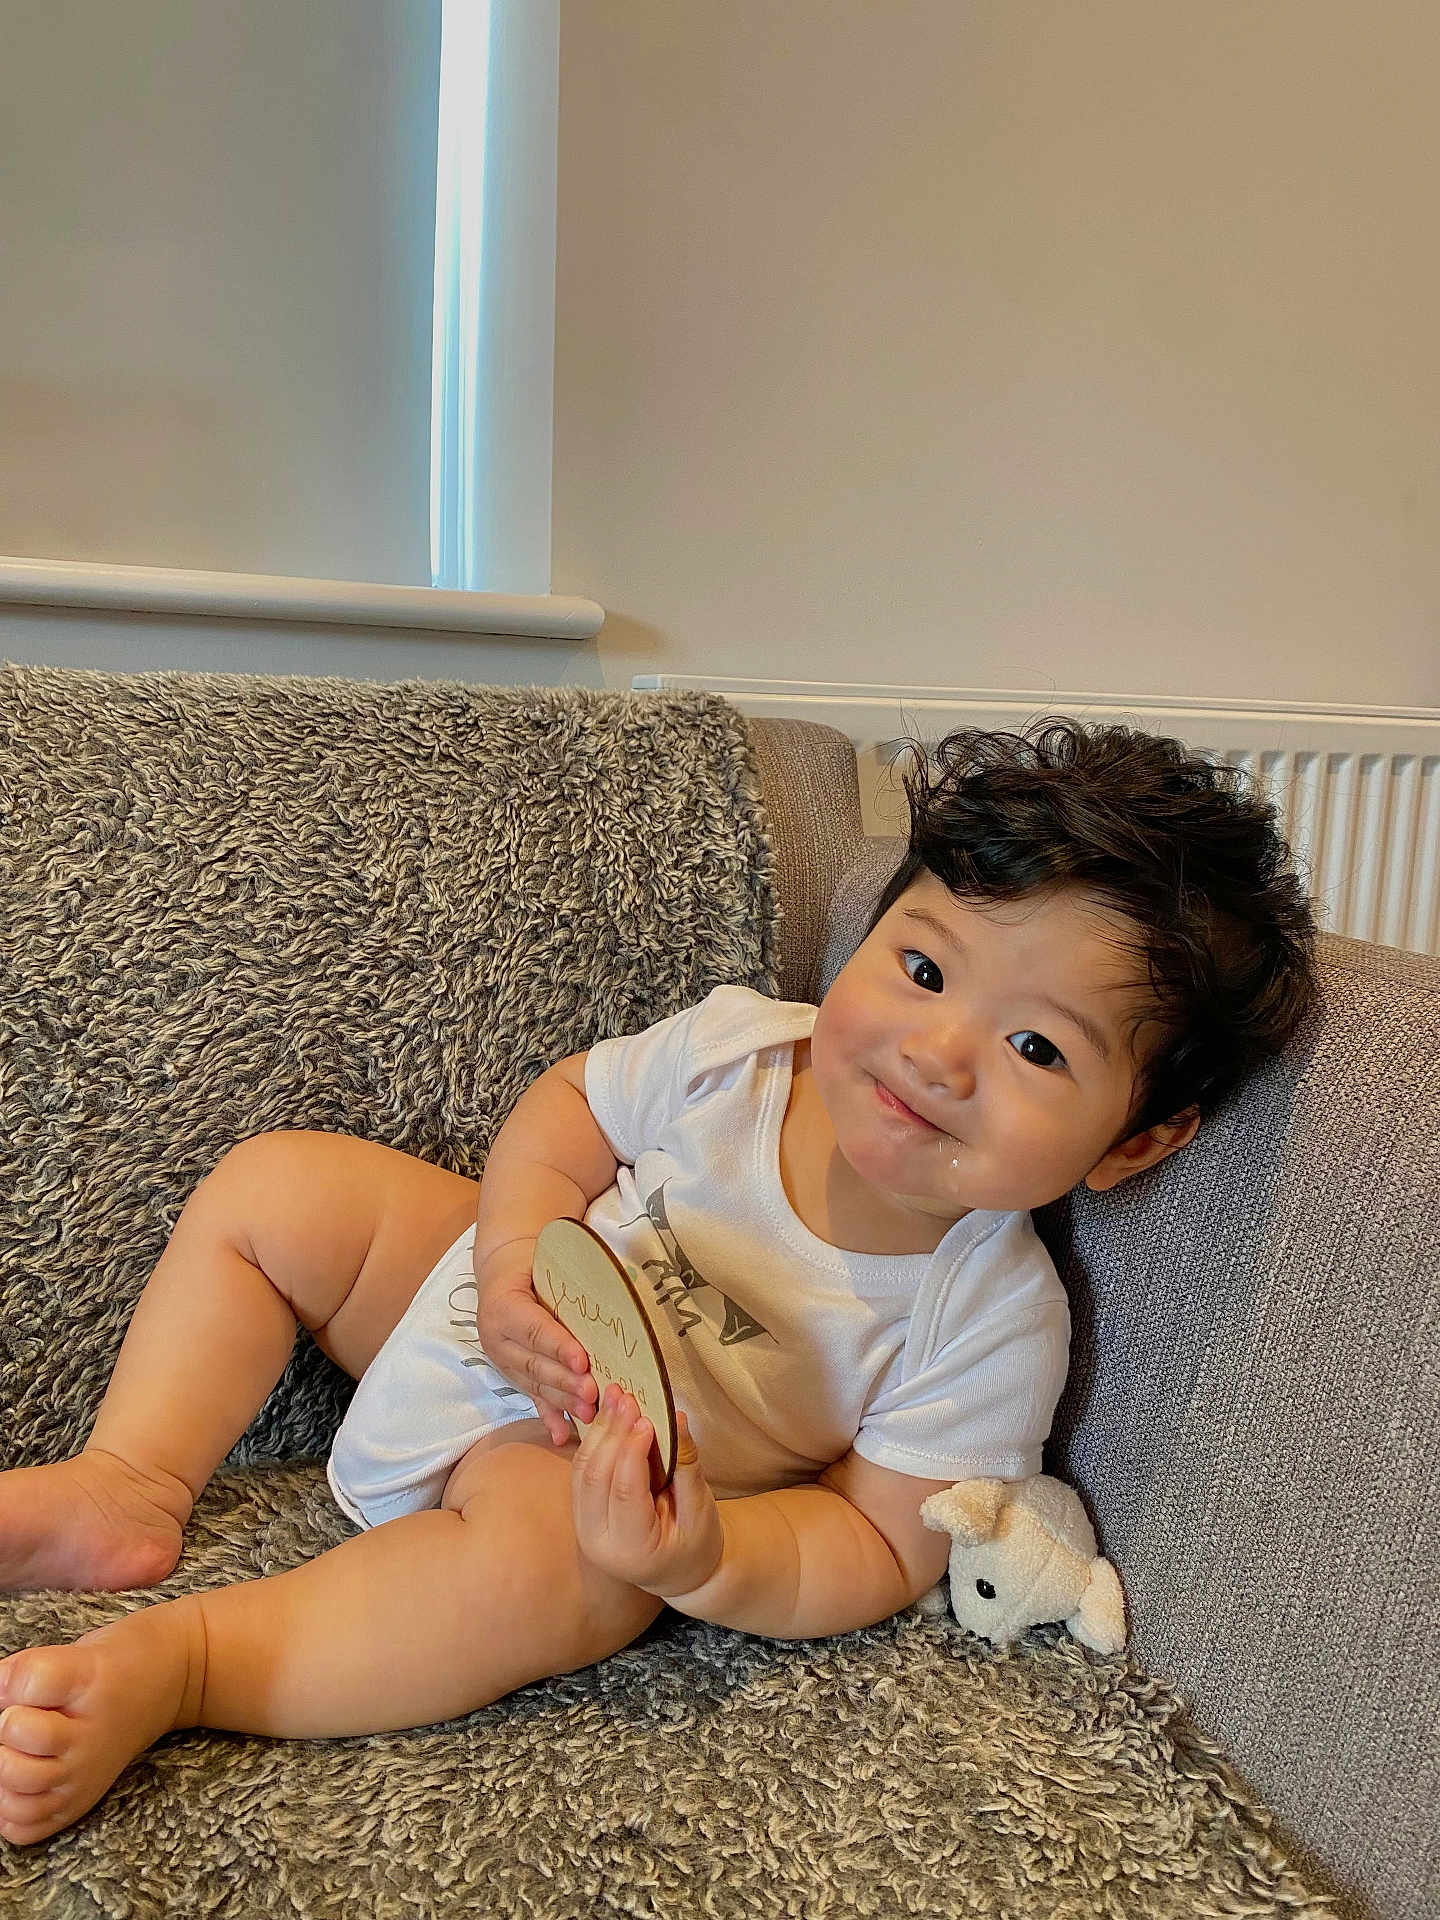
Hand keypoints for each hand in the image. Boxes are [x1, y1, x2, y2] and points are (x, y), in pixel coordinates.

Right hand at [474, 1239, 597, 1447]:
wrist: (504, 1270)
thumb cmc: (532, 1262)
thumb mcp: (545, 1260)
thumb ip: (571, 1279)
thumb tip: (620, 1285)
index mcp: (502, 1304)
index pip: (534, 1329)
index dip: (559, 1346)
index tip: (583, 1361)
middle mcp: (496, 1337)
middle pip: (534, 1363)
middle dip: (566, 1381)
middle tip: (593, 1393)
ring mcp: (502, 1360)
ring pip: (535, 1384)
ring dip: (563, 1401)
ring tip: (589, 1413)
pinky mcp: (512, 1375)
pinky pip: (532, 1397)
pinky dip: (549, 1417)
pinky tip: (563, 1435)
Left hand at [572, 1387, 723, 1597]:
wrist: (679, 1571)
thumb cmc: (696, 1544)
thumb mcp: (700, 1510)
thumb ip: (687, 1466)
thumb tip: (677, 1418)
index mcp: (631, 1549)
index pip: (625, 1490)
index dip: (632, 1450)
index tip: (647, 1418)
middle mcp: (598, 1542)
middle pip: (596, 1477)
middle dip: (611, 1432)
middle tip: (627, 1397)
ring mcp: (583, 1528)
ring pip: (581, 1471)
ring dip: (597, 1430)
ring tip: (615, 1397)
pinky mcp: (580, 1513)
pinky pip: (580, 1471)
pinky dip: (592, 1441)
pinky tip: (607, 1416)